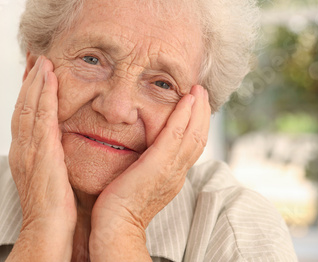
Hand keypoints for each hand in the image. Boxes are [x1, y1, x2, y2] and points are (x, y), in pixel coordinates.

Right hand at [8, 56, 75, 260]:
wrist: (47, 232)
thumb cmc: (54, 209)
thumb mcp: (50, 177)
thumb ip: (52, 157)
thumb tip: (60, 145)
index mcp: (24, 152)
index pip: (24, 114)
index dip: (28, 91)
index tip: (36, 71)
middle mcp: (21, 147)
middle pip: (22, 104)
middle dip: (28, 79)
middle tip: (35, 55)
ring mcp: (28, 149)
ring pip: (28, 105)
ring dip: (34, 80)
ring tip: (41, 58)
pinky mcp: (41, 152)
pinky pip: (41, 116)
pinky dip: (43, 94)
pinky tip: (48, 76)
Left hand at [89, 85, 210, 260]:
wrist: (115, 226)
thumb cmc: (119, 207)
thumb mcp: (137, 182)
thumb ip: (144, 166)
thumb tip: (138, 153)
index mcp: (172, 177)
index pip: (191, 147)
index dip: (196, 125)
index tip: (195, 105)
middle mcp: (177, 174)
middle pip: (199, 138)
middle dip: (202, 113)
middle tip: (201, 91)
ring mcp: (171, 170)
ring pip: (193, 135)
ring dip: (197, 110)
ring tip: (197, 90)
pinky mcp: (159, 166)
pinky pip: (176, 136)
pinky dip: (184, 116)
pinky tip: (186, 100)